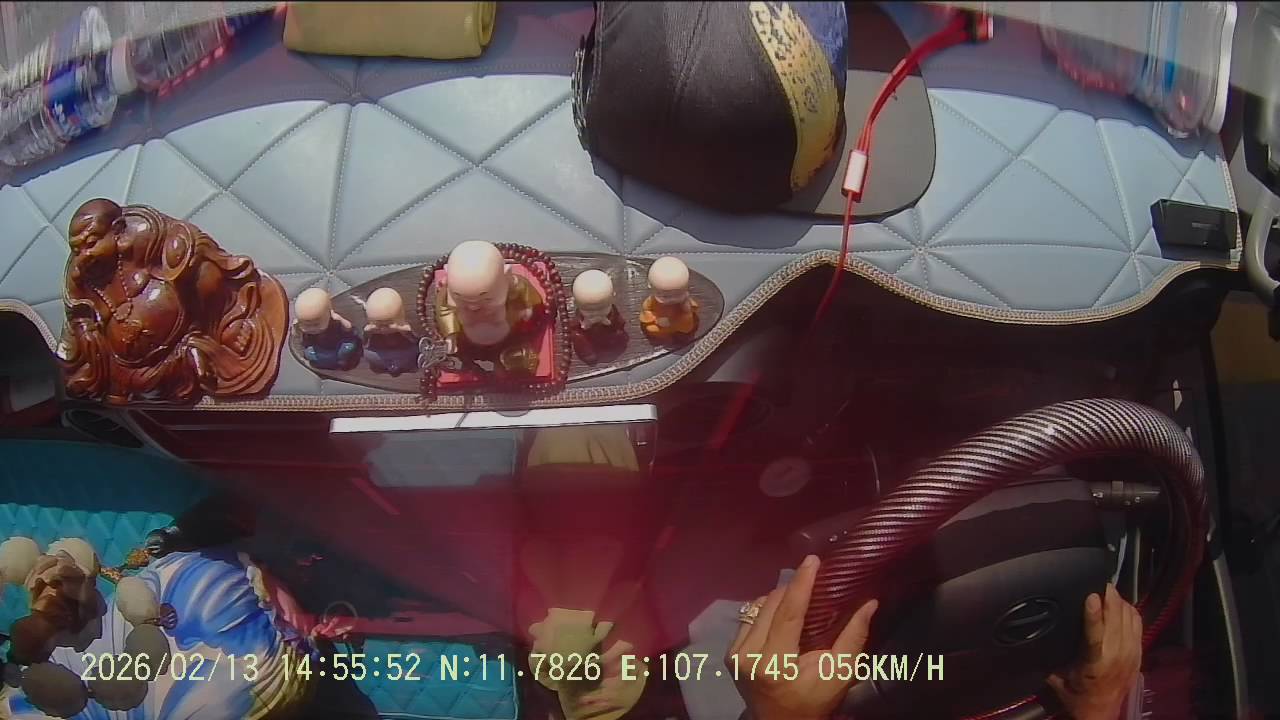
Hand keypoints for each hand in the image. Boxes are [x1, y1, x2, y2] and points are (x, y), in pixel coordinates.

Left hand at [728, 555, 878, 719]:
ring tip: (800, 595)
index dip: (801, 583)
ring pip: (758, 607)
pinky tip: (783, 612)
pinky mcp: (730, 653)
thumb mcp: (839, 675)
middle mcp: (748, 655)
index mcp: (774, 664)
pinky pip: (750, 617)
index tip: (812, 560)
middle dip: (793, 587)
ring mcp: (735, 654)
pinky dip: (768, 610)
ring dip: (780, 597)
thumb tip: (870, 603)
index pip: (788, 613)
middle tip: (813, 576)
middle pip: (771, 605)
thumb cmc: (813, 703)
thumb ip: (854, 638)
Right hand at [1048, 584, 1141, 719]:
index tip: (1091, 596)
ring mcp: (1131, 654)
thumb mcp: (1057, 678)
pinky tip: (1120, 604)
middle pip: (1117, 621)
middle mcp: (1116, 657)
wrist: (1102, 713)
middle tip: (1100, 581)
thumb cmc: (1076, 695)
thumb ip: (1049, 657)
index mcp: (1094, 665)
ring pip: (1129, 619)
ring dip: (1120, 602)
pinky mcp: (1139, 653)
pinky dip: (1130, 610)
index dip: (1094, 615)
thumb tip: (1031, 634)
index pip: (1095, 636)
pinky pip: (1138, 624)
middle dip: (1110, 599)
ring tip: (1108, 590)